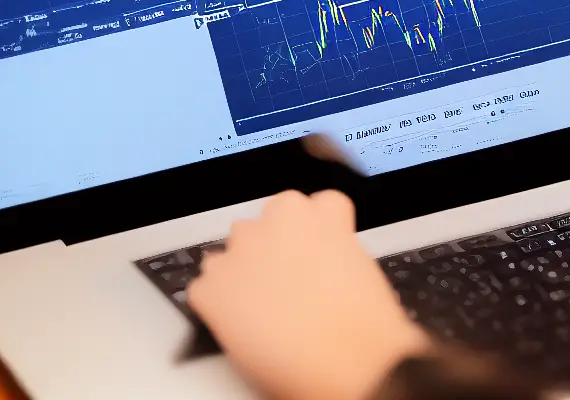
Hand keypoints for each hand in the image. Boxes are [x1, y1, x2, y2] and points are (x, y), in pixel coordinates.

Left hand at [187, 190, 430, 399]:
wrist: (346, 366)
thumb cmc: (364, 327)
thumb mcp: (360, 268)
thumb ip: (333, 247)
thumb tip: (320, 258)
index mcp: (318, 214)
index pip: (314, 204)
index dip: (316, 230)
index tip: (317, 249)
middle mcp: (275, 222)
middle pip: (267, 220)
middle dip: (274, 245)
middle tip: (289, 282)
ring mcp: (239, 254)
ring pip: (230, 251)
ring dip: (242, 271)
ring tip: (263, 308)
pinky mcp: (211, 289)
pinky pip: (205, 289)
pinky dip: (218, 306)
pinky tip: (242, 326)